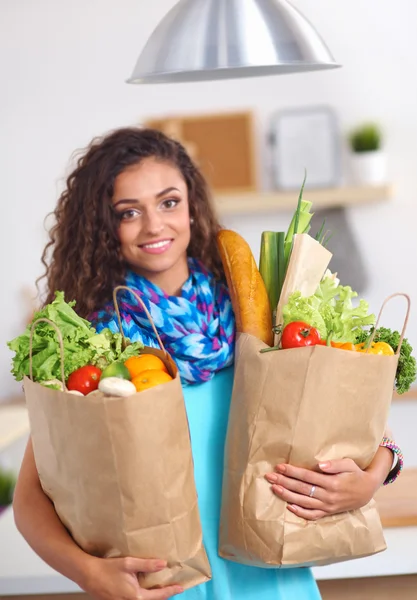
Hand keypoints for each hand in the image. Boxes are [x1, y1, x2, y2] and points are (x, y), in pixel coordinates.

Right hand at [81, 556, 182, 599]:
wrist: (88, 575)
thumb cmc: (108, 569)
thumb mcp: (129, 564)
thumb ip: (147, 565)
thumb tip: (163, 564)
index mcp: (136, 596)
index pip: (158, 596)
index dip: (171, 591)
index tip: (180, 588)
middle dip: (163, 595)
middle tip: (173, 588)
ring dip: (153, 596)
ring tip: (161, 588)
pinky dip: (143, 596)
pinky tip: (145, 589)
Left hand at [265, 458, 381, 520]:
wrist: (367, 490)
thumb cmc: (355, 473)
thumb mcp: (349, 464)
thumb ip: (335, 464)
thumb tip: (319, 465)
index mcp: (332, 483)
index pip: (307, 477)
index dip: (292, 472)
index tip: (280, 467)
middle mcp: (328, 496)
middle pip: (302, 489)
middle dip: (284, 482)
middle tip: (269, 477)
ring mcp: (328, 506)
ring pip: (304, 502)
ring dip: (287, 495)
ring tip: (274, 489)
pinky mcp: (328, 512)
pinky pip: (312, 515)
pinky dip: (300, 512)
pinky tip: (289, 506)